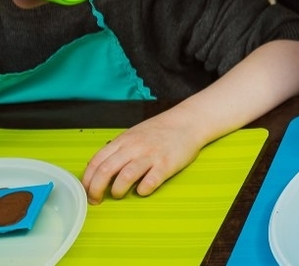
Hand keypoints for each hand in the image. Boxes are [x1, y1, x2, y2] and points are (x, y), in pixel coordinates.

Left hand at [82, 116, 202, 203]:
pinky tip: (142, 190)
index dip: (87, 181)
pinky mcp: (166, 165)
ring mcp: (150, 156)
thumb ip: (118, 150)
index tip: (87, 192)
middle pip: (105, 171)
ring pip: (125, 177)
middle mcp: (134, 147)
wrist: (188, 122)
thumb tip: (98, 169)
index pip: (96, 162)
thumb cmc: (160, 131)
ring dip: (117, 191)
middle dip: (96, 190)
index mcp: (123, 141)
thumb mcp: (134, 135)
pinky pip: (149, 182)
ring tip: (119, 194)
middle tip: (96, 200)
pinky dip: (142, 190)